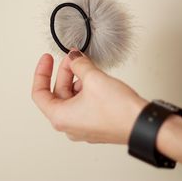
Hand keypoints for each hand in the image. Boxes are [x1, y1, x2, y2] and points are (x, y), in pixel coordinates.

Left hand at [32, 49, 146, 143]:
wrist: (142, 124)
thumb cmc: (118, 110)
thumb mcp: (93, 79)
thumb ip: (79, 64)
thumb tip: (74, 57)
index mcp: (61, 117)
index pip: (39, 93)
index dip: (41, 72)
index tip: (47, 59)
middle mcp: (69, 125)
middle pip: (57, 92)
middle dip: (64, 72)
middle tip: (72, 57)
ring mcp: (82, 125)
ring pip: (71, 96)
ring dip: (76, 78)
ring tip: (85, 65)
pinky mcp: (95, 122)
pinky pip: (82, 102)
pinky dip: (84, 87)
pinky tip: (93, 76)